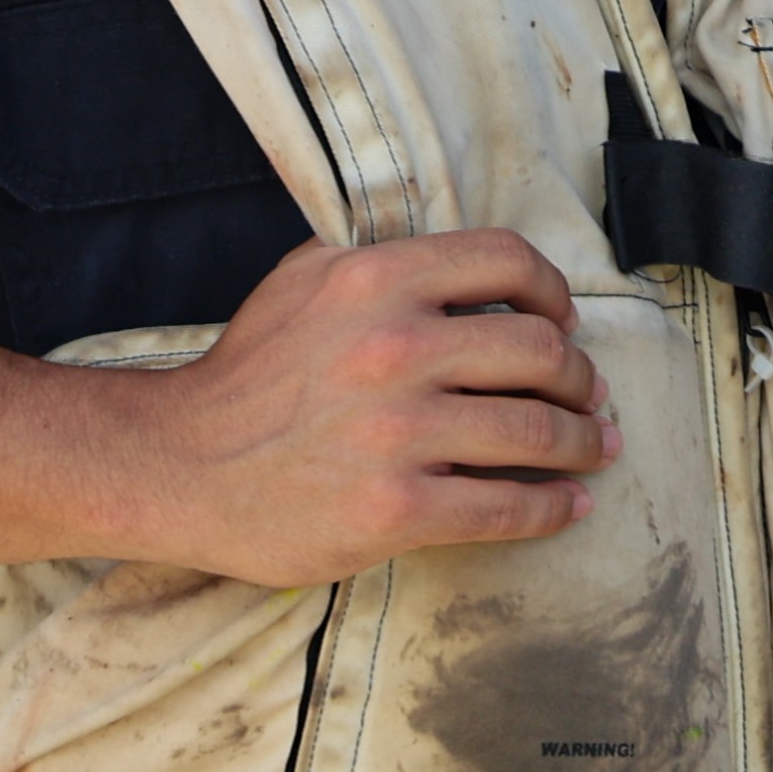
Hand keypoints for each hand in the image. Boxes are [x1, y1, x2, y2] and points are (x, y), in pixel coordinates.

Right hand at [102, 231, 616, 585]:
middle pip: (540, 352)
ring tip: (597, 447)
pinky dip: (556, 507)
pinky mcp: (395, 510)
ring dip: (583, 441)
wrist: (175, 466)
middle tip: (589, 395)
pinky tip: (573, 505)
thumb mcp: (303, 279)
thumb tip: (468, 269)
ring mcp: (397, 435)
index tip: (562, 322)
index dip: (553, 292)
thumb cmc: (247, 374)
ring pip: (537, 432)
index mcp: (376, 282)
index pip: (507, 263)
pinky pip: (507, 506)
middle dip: (580, 377)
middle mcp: (394, 351)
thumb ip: (381, 261)